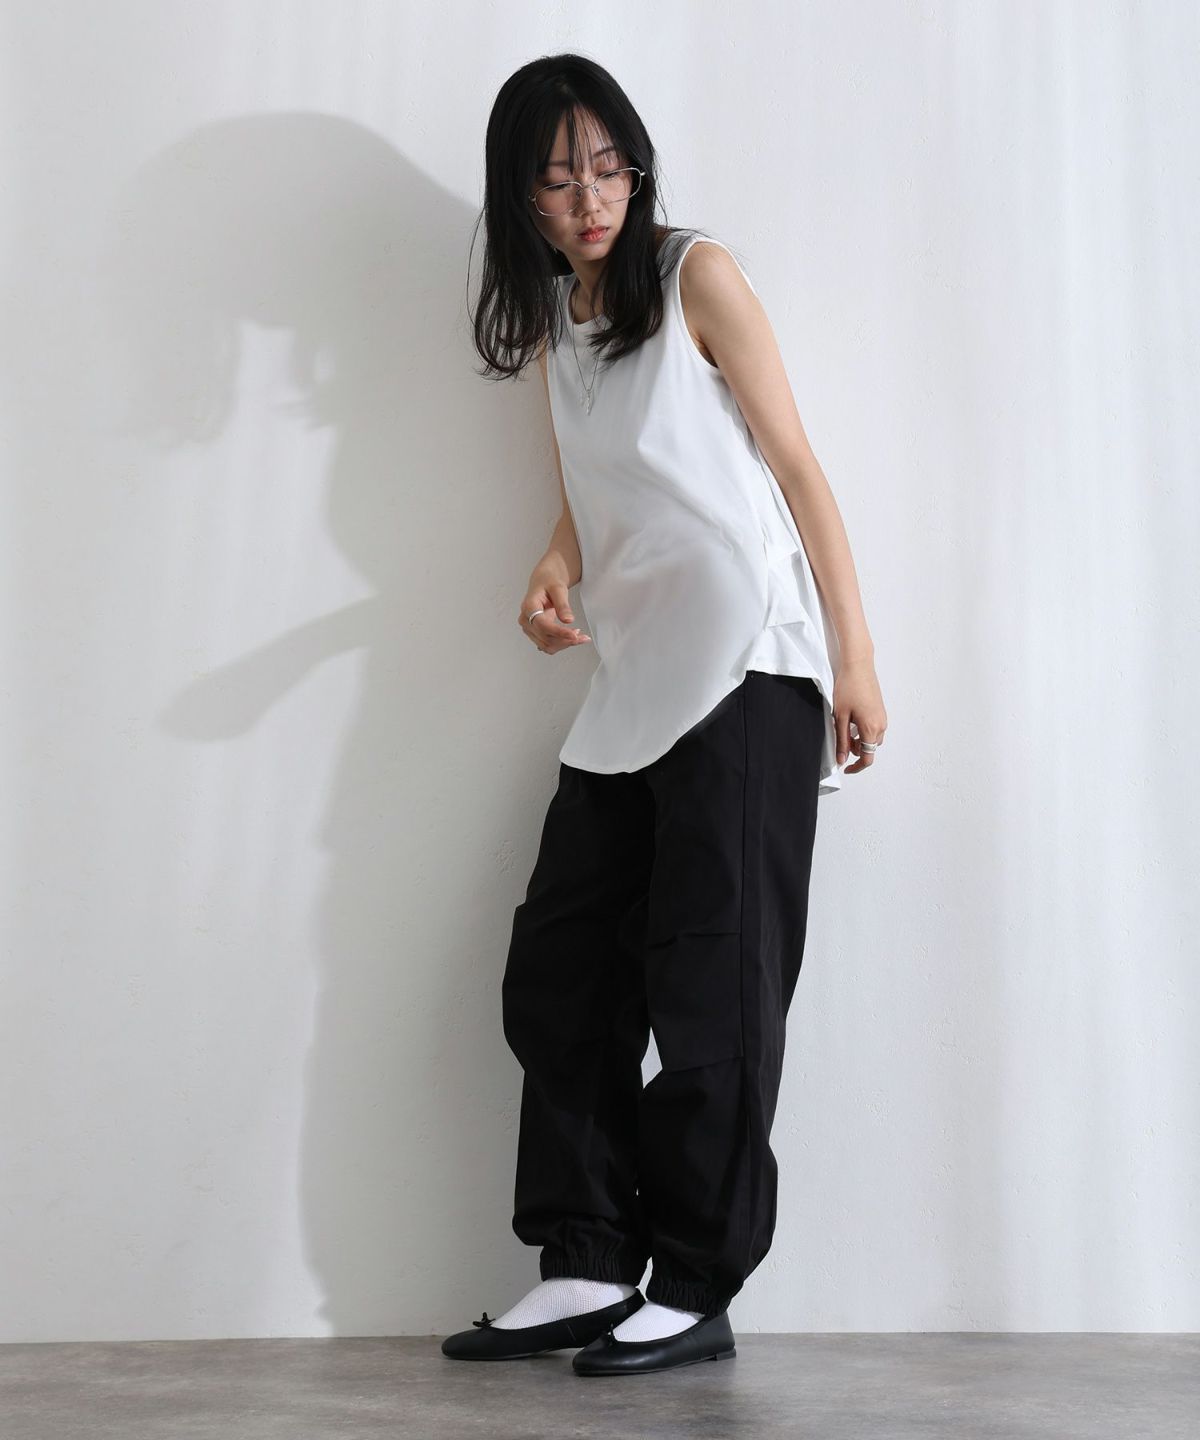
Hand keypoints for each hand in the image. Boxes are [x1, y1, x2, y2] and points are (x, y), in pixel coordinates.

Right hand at [518, 575, 590, 654]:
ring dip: (565, 644)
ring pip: (547, 645)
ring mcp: (529, 628)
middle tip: (583, 636)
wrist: (544, 582)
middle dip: (565, 640)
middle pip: (545, 638)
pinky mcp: (535, 633)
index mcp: (529, 607)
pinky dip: (561, 644)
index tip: (574, 635)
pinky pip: (548, 645)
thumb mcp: (558, 589)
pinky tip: (572, 638)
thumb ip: (562, 605)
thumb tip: (568, 620)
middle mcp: (526, 620)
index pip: (542, 625)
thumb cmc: (548, 582)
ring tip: (580, 637)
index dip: (559, 632)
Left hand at [832, 657, 885, 774]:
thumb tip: (842, 759)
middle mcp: (881, 725)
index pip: (867, 757)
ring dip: (859, 739)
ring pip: (872, 738)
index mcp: (871, 728)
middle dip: (855, 749)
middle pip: (869, 748)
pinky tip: (852, 718)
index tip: (846, 769)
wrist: (859, 666)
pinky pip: (874, 728)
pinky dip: (863, 730)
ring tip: (845, 725)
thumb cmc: (849, 688)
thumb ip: (842, 740)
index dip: (856, 767)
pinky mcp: (881, 710)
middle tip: (840, 738)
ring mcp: (883, 717)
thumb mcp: (840, 717)